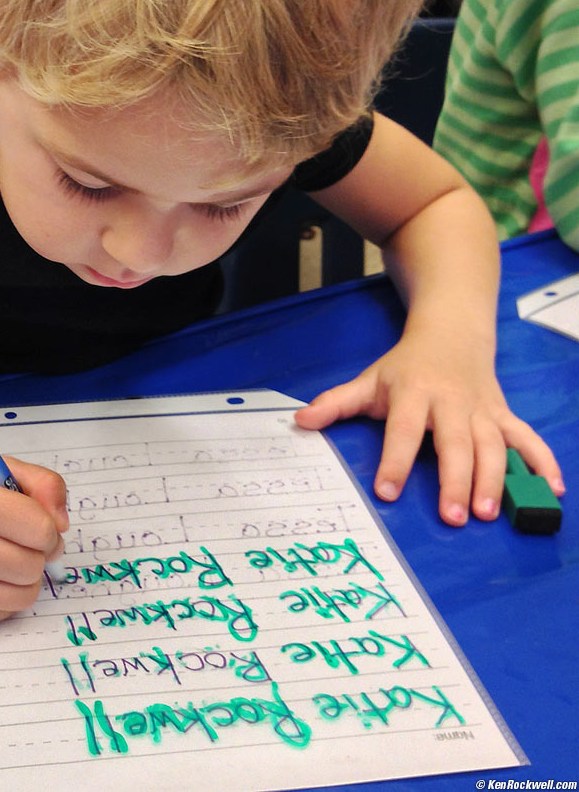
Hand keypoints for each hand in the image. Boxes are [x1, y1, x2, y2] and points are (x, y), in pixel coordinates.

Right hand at [0, 457, 67, 623]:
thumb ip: (42, 484)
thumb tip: (62, 525)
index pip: (41, 528)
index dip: (48, 526)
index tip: (36, 521)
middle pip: (34, 565)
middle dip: (36, 551)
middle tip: (16, 538)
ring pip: (25, 595)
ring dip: (24, 576)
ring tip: (3, 555)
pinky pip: (5, 613)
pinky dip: (5, 594)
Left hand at [294, 333, 563, 525]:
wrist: (452, 333)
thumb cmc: (405, 366)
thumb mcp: (369, 380)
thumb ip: (335, 402)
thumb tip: (299, 420)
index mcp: (414, 394)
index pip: (403, 430)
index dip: (395, 460)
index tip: (386, 492)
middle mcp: (452, 402)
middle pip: (455, 443)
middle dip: (456, 480)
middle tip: (453, 517)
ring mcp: (483, 410)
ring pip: (494, 446)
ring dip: (495, 480)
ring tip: (487, 514)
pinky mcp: (504, 415)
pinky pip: (528, 439)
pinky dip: (543, 463)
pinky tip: (551, 491)